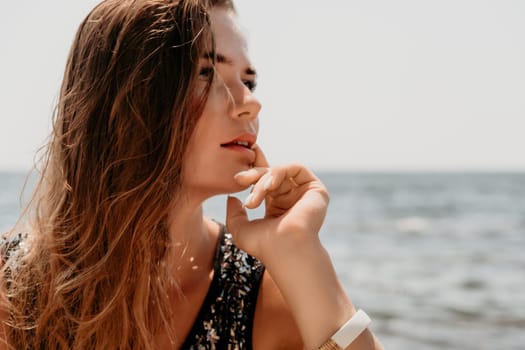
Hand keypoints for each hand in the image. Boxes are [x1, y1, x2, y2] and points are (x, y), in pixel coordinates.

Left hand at [225, 144, 329, 262]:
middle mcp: (291, 199)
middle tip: (239, 180)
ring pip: (279, 172)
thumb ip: (234, 214)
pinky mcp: (315, 189)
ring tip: (255, 198)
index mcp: (277, 207)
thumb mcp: (240, 229)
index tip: (237, 178)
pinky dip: (279, 172)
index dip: (251, 175)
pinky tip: (270, 186)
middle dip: (253, 175)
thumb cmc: (264, 246)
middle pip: (270, 174)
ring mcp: (304, 194)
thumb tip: (232, 198)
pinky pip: (296, 168)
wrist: (285, 250)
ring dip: (263, 180)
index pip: (264, 183)